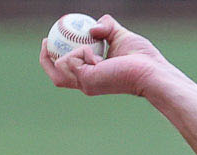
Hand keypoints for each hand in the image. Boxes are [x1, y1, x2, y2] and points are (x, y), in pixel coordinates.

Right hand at [38, 16, 170, 96]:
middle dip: (45, 59)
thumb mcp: (120, 35)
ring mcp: (85, 85)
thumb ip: (106, 27)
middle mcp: (86, 84)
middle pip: (55, 77)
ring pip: (59, 67)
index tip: (50, 40)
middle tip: (46, 40)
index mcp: (92, 77)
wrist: (151, 70)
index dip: (53, 58)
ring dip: (71, 51)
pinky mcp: (86, 81)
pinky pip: (70, 60)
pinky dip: (80, 52)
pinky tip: (98, 57)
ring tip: (90, 48)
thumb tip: (92, 28)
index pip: (66, 71)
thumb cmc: (142, 57)